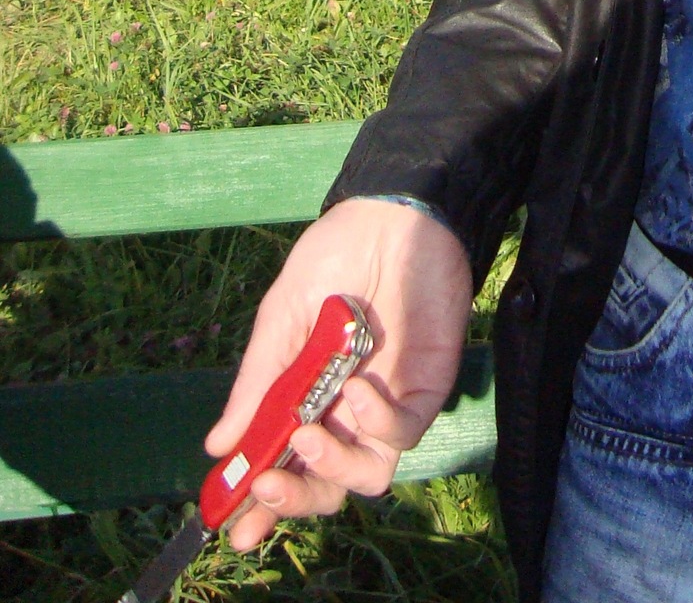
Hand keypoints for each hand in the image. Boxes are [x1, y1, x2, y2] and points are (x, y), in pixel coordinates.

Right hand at [205, 198, 473, 551]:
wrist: (394, 214)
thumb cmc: (335, 257)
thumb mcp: (284, 316)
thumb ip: (259, 381)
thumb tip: (219, 446)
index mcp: (306, 399)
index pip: (284, 465)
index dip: (260, 501)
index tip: (230, 524)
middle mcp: (346, 413)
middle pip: (326, 486)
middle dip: (294, 499)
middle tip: (266, 488)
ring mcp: (387, 404)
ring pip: (366, 474)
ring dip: (332, 469)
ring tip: (308, 436)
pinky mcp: (426, 388)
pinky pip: (403, 432)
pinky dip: (376, 422)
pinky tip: (357, 388)